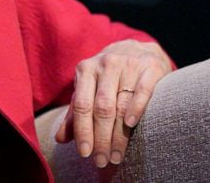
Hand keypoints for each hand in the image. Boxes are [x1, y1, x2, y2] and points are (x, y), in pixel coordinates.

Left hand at [54, 39, 171, 168]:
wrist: (136, 49)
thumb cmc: (108, 76)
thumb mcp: (89, 89)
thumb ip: (75, 113)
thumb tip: (60, 138)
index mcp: (86, 69)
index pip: (81, 105)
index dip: (82, 131)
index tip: (85, 153)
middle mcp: (105, 64)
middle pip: (101, 107)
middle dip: (101, 138)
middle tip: (102, 160)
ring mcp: (128, 64)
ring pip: (121, 104)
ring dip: (119, 134)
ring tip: (117, 155)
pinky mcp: (149, 67)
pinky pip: (143, 90)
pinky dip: (136, 108)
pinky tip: (130, 125)